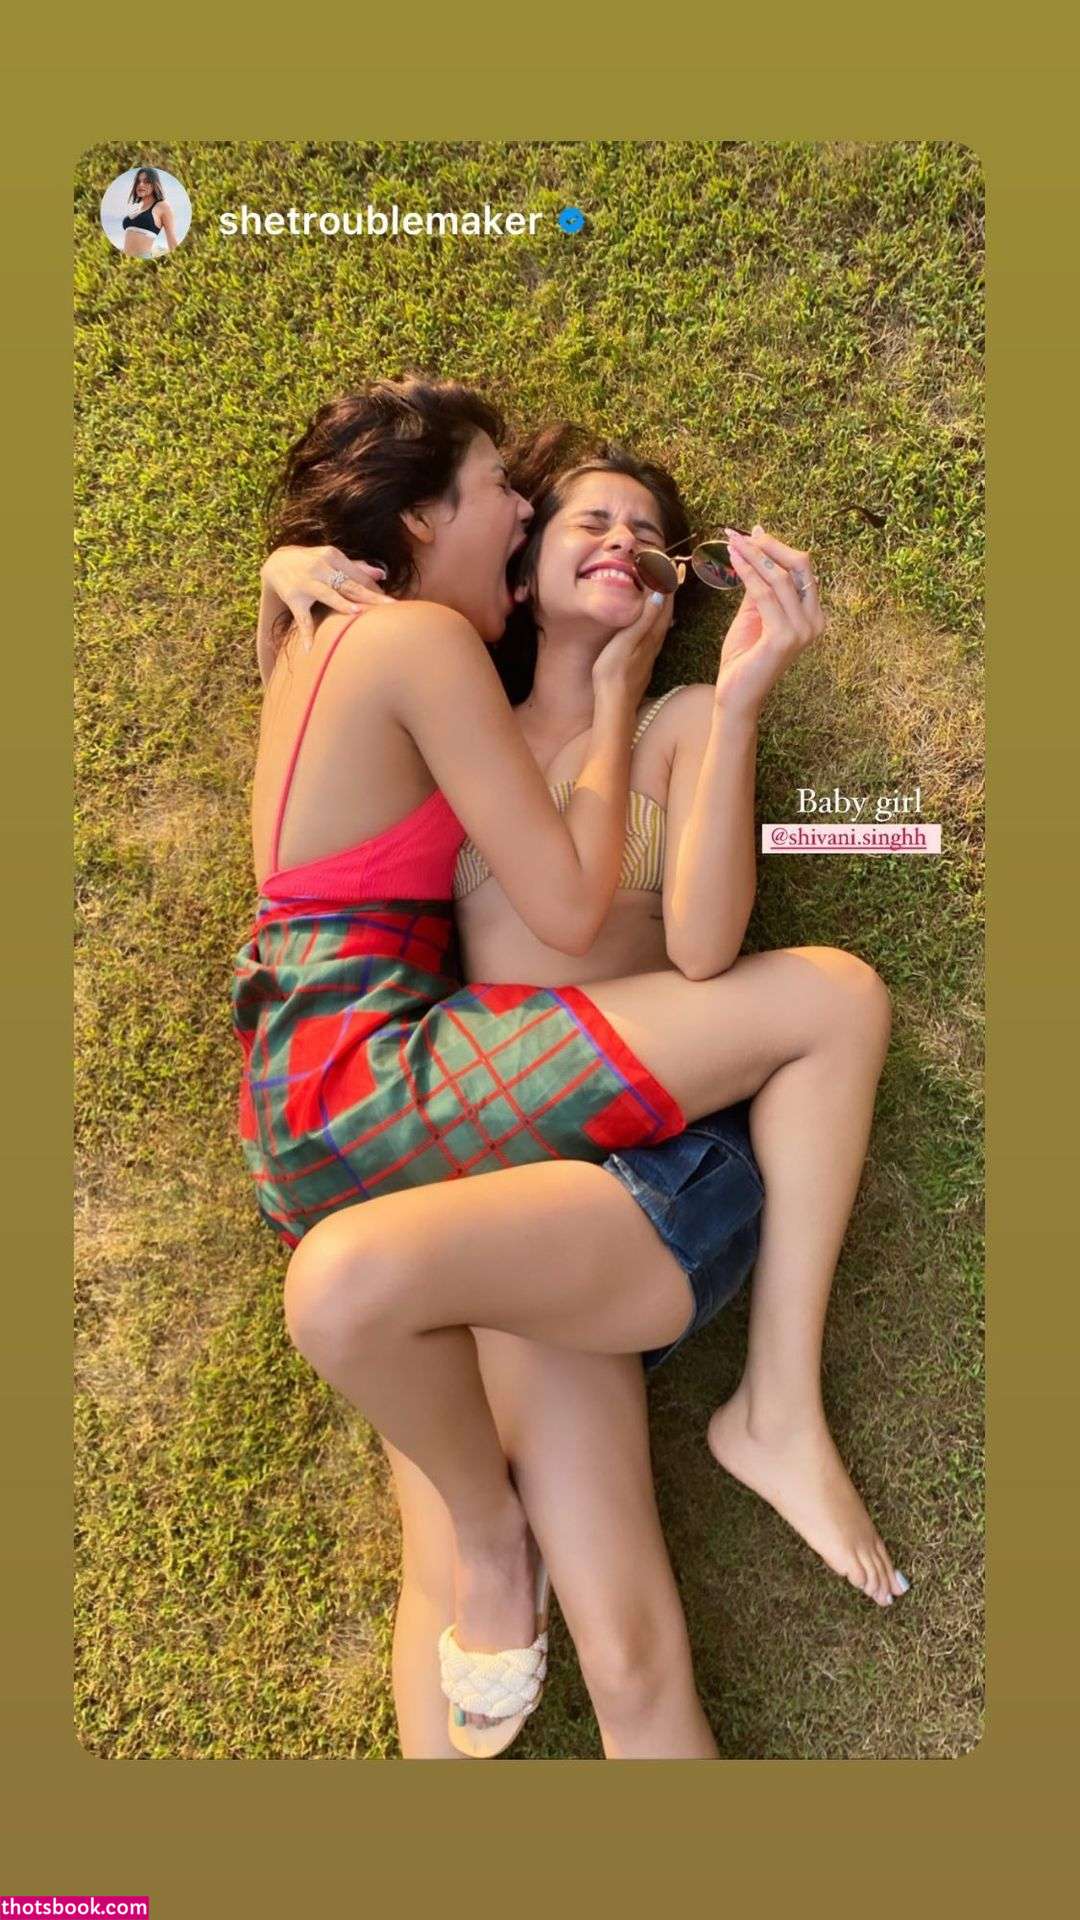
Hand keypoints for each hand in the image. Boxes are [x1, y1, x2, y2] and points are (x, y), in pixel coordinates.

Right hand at [257, 545, 389, 683]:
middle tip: (391, 606)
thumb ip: (356, 568)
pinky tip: (309, 648)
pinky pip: (302, 618)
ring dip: (341, 603)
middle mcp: (320, 567)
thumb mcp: (331, 559)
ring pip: (327, 595)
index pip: (358, 575)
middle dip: (370, 596)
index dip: (375, 589)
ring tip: (356, 612)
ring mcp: (306, 583)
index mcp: (332, 556)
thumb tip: (381, 575)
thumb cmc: (311, 562)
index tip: (392, 603)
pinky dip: (305, 633)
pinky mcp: (294, 599)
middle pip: (349, 584)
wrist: (276, 562)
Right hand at [591, 572, 680, 710]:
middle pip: (666, 611)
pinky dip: (655, 620)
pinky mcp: (643, 662)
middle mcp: (655, 643)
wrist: (615, 706)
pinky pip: (653, 633)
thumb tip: (660, 593)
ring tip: (662, 590)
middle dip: (668, 591)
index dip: (668, 583)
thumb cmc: (615, 673)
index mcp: (652, 634)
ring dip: (662, 605)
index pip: (665, 602)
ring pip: (661, 623)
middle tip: (669, 571)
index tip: (671, 564)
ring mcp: (650, 654)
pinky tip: (651, 622)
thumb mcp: (627, 641)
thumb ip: (644, 618)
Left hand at [714, 526, 823, 718]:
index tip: (752, 533)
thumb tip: (758, 545)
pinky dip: (748, 574)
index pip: (802, 570)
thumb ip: (761, 583)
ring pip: (779, 577)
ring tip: (732, 543)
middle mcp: (815, 622)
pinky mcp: (784, 638)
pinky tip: (734, 561)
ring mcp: (803, 631)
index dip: (778, 547)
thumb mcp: (755, 612)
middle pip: (799, 566)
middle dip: (769, 546)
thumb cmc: (745, 655)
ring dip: (753, 556)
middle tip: (741, 534)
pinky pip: (764, 595)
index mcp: (813, 615)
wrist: (736, 694)